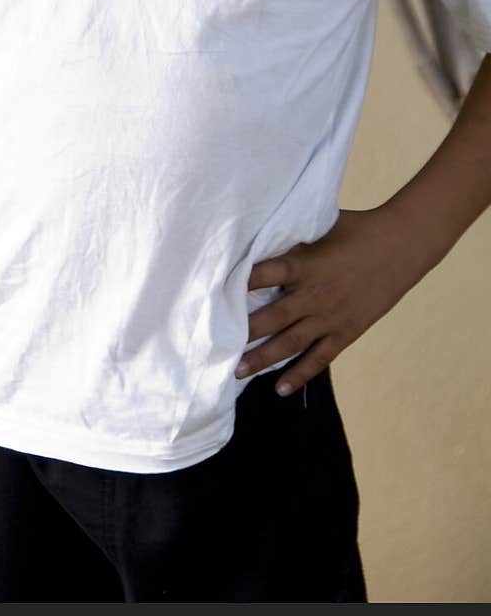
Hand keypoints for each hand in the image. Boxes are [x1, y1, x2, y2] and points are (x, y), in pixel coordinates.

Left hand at [235, 205, 433, 395]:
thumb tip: (262, 236)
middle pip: (271, 317)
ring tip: (238, 372)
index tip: (213, 293)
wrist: (402, 245)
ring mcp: (331, 317)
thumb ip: (293, 238)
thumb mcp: (321, 227)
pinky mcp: (347, 331)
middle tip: (216, 346)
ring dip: (263, 359)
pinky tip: (280, 388)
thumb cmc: (358, 229)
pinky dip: (300, 374)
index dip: (239, 283)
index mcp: (305, 264)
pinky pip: (319, 358)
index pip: (264, 274)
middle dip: (243, 333)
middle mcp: (314, 294)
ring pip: (290, 343)